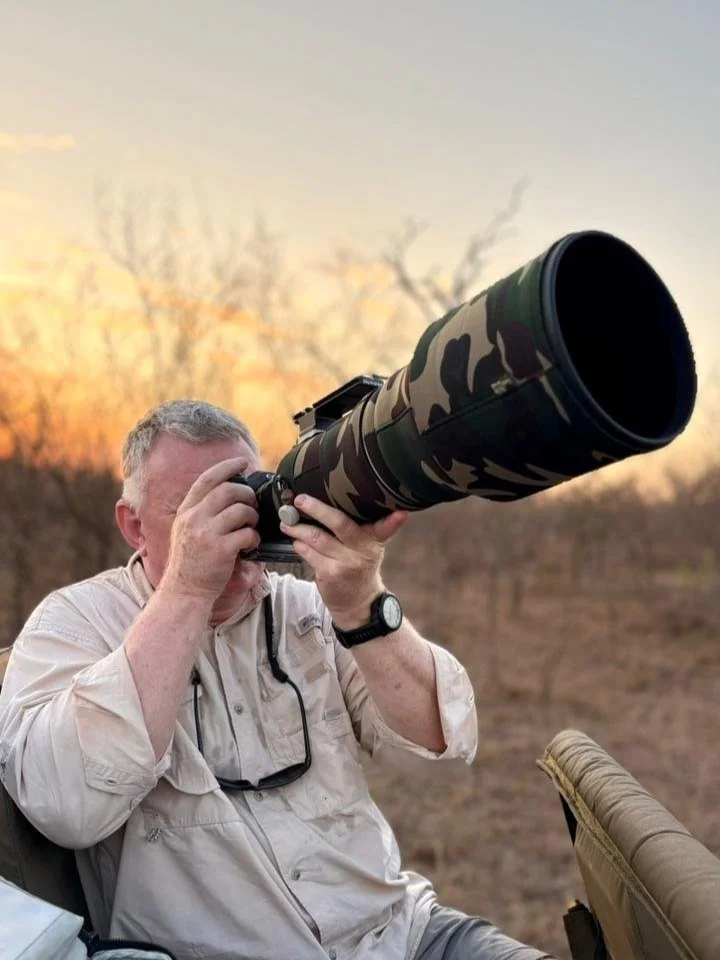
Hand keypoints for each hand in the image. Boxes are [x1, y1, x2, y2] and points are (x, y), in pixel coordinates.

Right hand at [162, 457, 260, 603]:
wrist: (185, 591)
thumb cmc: (191, 562)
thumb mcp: (186, 530)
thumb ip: (202, 512)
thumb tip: (231, 493)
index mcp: (186, 512)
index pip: (207, 479)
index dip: (227, 467)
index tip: (242, 462)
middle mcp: (194, 519)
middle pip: (228, 490)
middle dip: (246, 494)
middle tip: (252, 504)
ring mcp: (206, 534)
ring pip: (241, 510)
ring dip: (252, 516)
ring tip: (251, 526)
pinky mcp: (221, 550)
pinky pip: (247, 533)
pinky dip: (254, 537)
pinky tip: (250, 544)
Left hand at [280, 494, 408, 628]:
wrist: (358, 603)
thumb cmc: (359, 566)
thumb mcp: (369, 547)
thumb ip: (361, 527)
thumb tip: (333, 499)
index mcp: (374, 540)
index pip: (386, 527)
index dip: (395, 520)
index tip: (402, 512)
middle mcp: (362, 551)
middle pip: (339, 523)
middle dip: (317, 509)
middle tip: (300, 499)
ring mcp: (345, 564)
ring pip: (317, 537)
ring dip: (298, 527)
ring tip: (287, 520)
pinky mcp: (329, 574)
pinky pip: (309, 554)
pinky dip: (299, 544)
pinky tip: (295, 540)